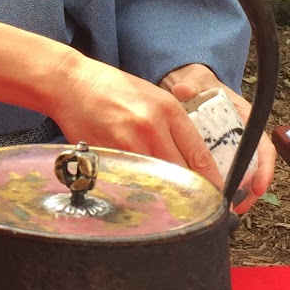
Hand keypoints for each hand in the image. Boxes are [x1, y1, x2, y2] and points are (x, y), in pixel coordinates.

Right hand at [50, 52, 221, 189]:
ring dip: (164, 194)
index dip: (213, 181)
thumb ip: (174, 127)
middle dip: (191, 192)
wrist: (72, 83)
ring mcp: (129, 143)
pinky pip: (131, 182)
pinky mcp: (108, 156)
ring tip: (169, 204)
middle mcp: (152, 127)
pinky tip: (139, 193)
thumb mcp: (154, 98)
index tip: (218, 195)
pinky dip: (137, 190)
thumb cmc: (112, 89)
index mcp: (169, 110)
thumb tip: (193, 160)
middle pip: (182, 174)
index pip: (200, 156)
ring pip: (158, 182)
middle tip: (196, 205)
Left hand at [157, 62, 275, 213]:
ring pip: (244, 173)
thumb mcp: (196, 84)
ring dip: (241, 192)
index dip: (264, 167)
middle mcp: (242, 134)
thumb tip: (182, 89)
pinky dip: (226, 187)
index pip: (262, 145)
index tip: (258, 186)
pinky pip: (228, 173)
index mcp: (244, 118)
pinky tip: (216, 199)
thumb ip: (190, 86)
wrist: (190, 86)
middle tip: (240, 205)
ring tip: (232, 208)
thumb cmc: (198, 85)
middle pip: (256, 166)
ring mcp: (232, 145)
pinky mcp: (219, 154)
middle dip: (252, 189)